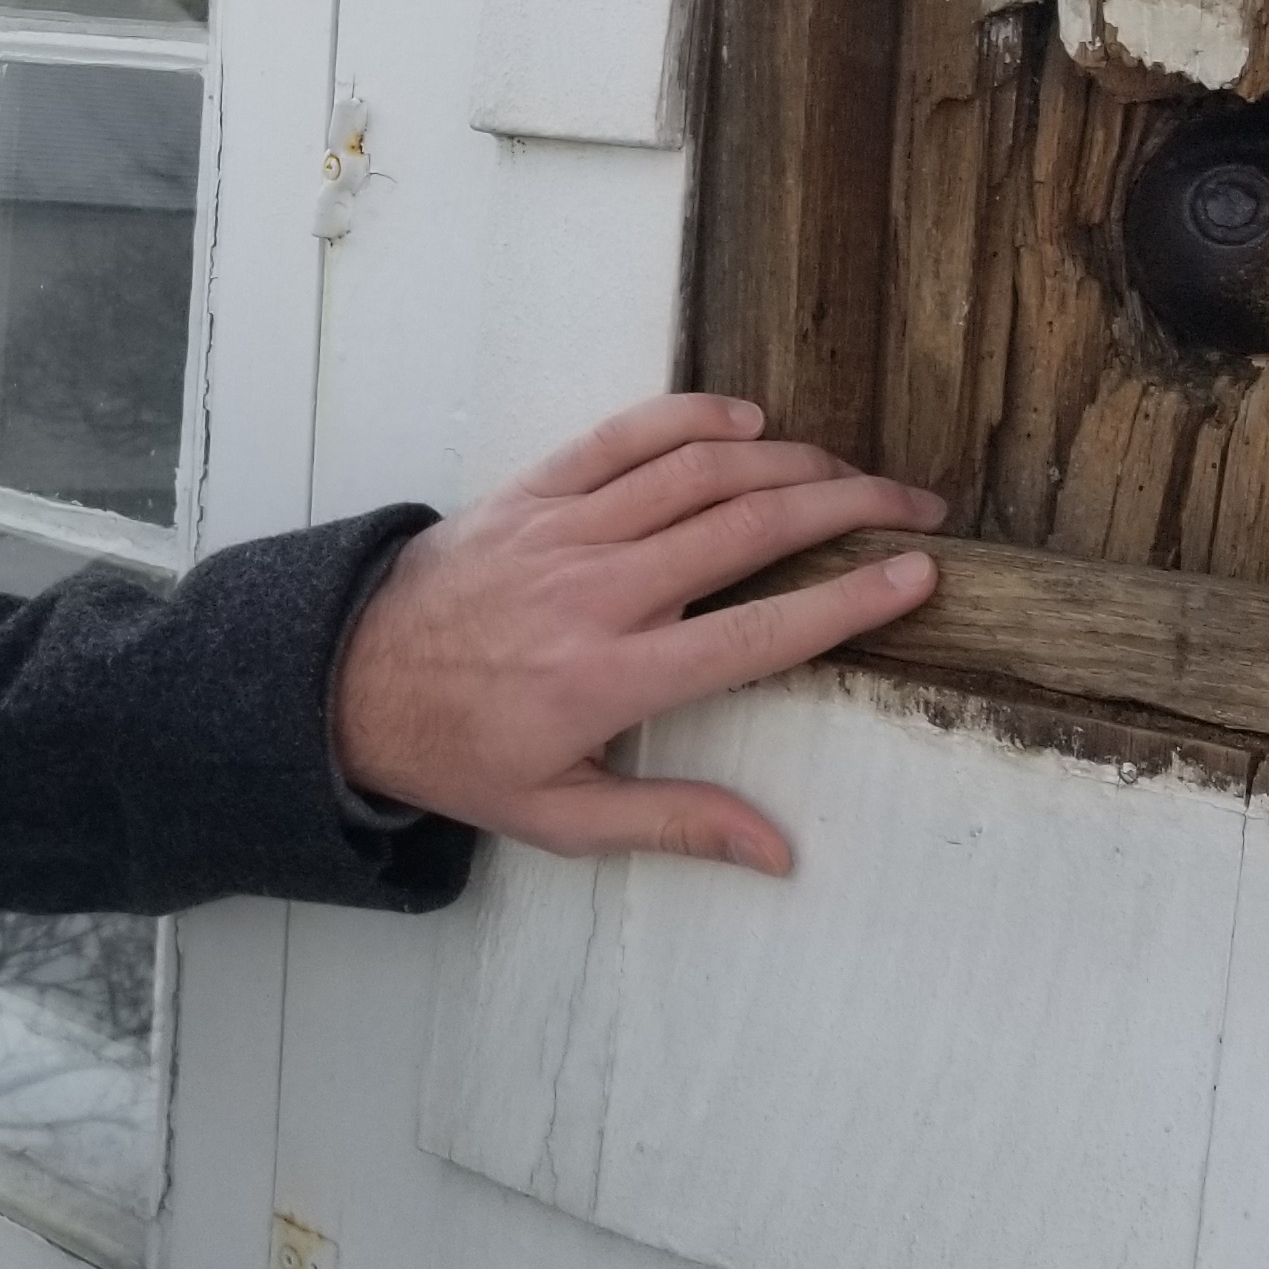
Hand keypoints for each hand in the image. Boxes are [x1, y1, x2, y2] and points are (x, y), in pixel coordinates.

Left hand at [333, 395, 944, 873]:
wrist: (349, 683)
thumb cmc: (462, 753)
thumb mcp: (561, 815)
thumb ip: (675, 824)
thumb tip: (779, 853)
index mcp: (612, 677)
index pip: (758, 632)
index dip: (849, 602)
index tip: (919, 577)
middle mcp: (596, 592)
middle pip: (748, 528)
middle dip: (848, 510)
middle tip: (915, 511)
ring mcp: (563, 531)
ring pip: (697, 471)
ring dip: (790, 460)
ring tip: (853, 472)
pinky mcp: (531, 491)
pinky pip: (622, 436)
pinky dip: (690, 416)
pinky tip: (749, 421)